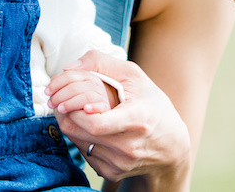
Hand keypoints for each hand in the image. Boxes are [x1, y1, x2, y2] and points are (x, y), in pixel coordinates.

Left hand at [45, 51, 189, 187]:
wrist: (171, 146)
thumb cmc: (151, 104)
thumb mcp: (134, 76)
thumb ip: (100, 62)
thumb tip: (69, 68)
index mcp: (137, 120)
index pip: (96, 123)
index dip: (78, 110)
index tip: (73, 98)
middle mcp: (128, 147)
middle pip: (80, 131)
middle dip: (66, 111)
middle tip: (63, 98)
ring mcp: (120, 163)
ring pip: (77, 142)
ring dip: (70, 123)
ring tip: (76, 110)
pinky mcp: (112, 173)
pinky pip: (84, 153)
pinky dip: (80, 138)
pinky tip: (89, 128)